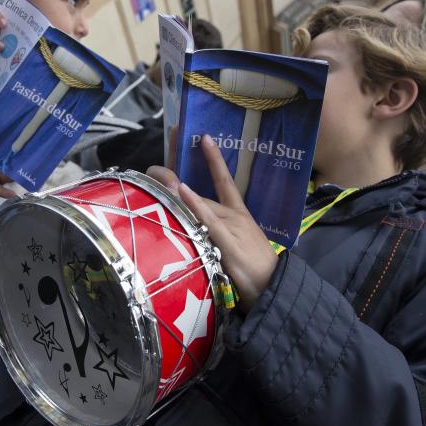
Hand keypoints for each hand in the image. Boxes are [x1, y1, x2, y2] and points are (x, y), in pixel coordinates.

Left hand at [148, 135, 277, 310]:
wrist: (274, 288)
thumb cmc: (253, 271)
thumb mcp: (233, 246)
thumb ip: (215, 234)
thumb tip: (196, 227)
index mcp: (238, 214)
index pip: (224, 180)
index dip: (214, 158)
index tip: (204, 137)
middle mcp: (234, 215)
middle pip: (200, 191)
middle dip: (174, 178)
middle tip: (151, 167)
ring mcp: (232, 226)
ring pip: (200, 203)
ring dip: (175, 190)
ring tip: (154, 174)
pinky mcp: (228, 241)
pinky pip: (208, 220)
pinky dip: (195, 204)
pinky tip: (181, 190)